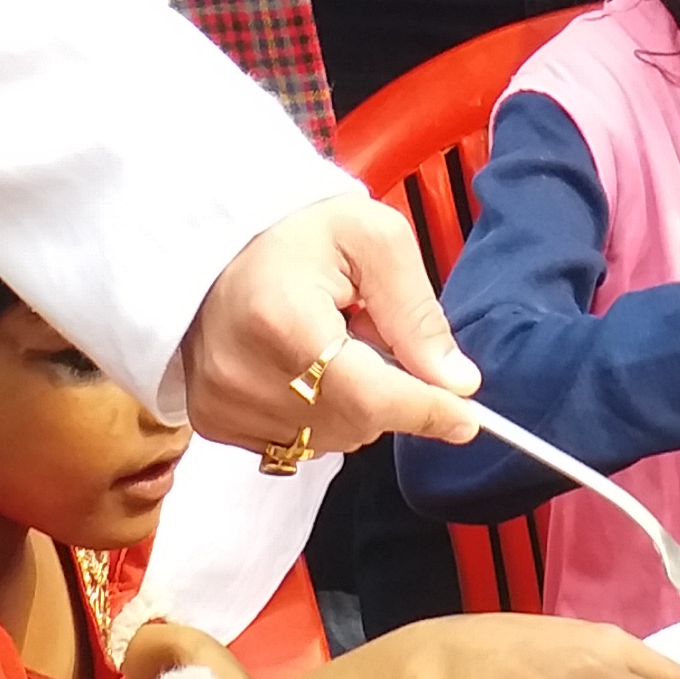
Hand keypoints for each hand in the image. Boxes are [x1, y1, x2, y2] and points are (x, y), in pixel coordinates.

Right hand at [188, 194, 480, 454]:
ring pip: (331, 440)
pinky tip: (301, 370)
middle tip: (370, 333)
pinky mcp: (213, 421)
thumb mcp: (374, 240)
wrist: (215, 243)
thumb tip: (457, 383)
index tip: (465, 419)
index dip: (424, 410)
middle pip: (355, 422)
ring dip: (353, 405)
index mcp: (281, 317)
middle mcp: (242, 372)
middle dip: (389, 391)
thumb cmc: (299, 233)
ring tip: (329, 345)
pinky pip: (294, 445)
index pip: (368, 394)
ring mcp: (223, 404)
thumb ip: (418, 312)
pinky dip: (316, 415)